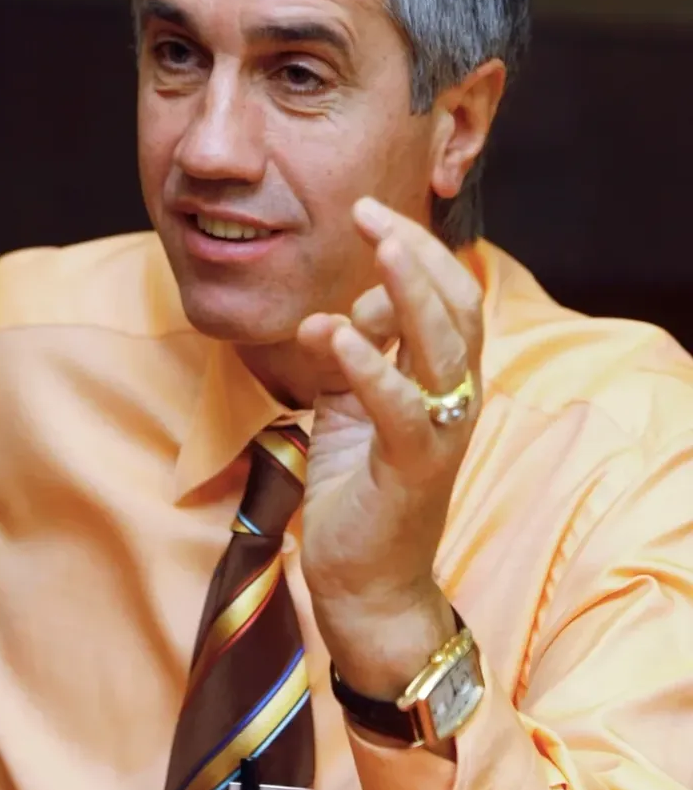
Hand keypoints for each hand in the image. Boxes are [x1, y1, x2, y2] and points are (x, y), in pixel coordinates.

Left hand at [297, 197, 483, 697]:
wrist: (366, 580)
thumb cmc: (362, 487)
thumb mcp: (353, 405)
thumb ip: (354, 355)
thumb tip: (333, 313)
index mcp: (445, 377)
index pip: (448, 294)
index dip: (415, 249)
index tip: (367, 212)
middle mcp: (456, 397)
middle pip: (455, 305)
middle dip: (414, 250)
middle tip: (368, 209)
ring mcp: (442, 431)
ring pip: (442, 344)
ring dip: (408, 288)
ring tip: (377, 242)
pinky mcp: (414, 466)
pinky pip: (398, 406)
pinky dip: (368, 364)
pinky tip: (334, 331)